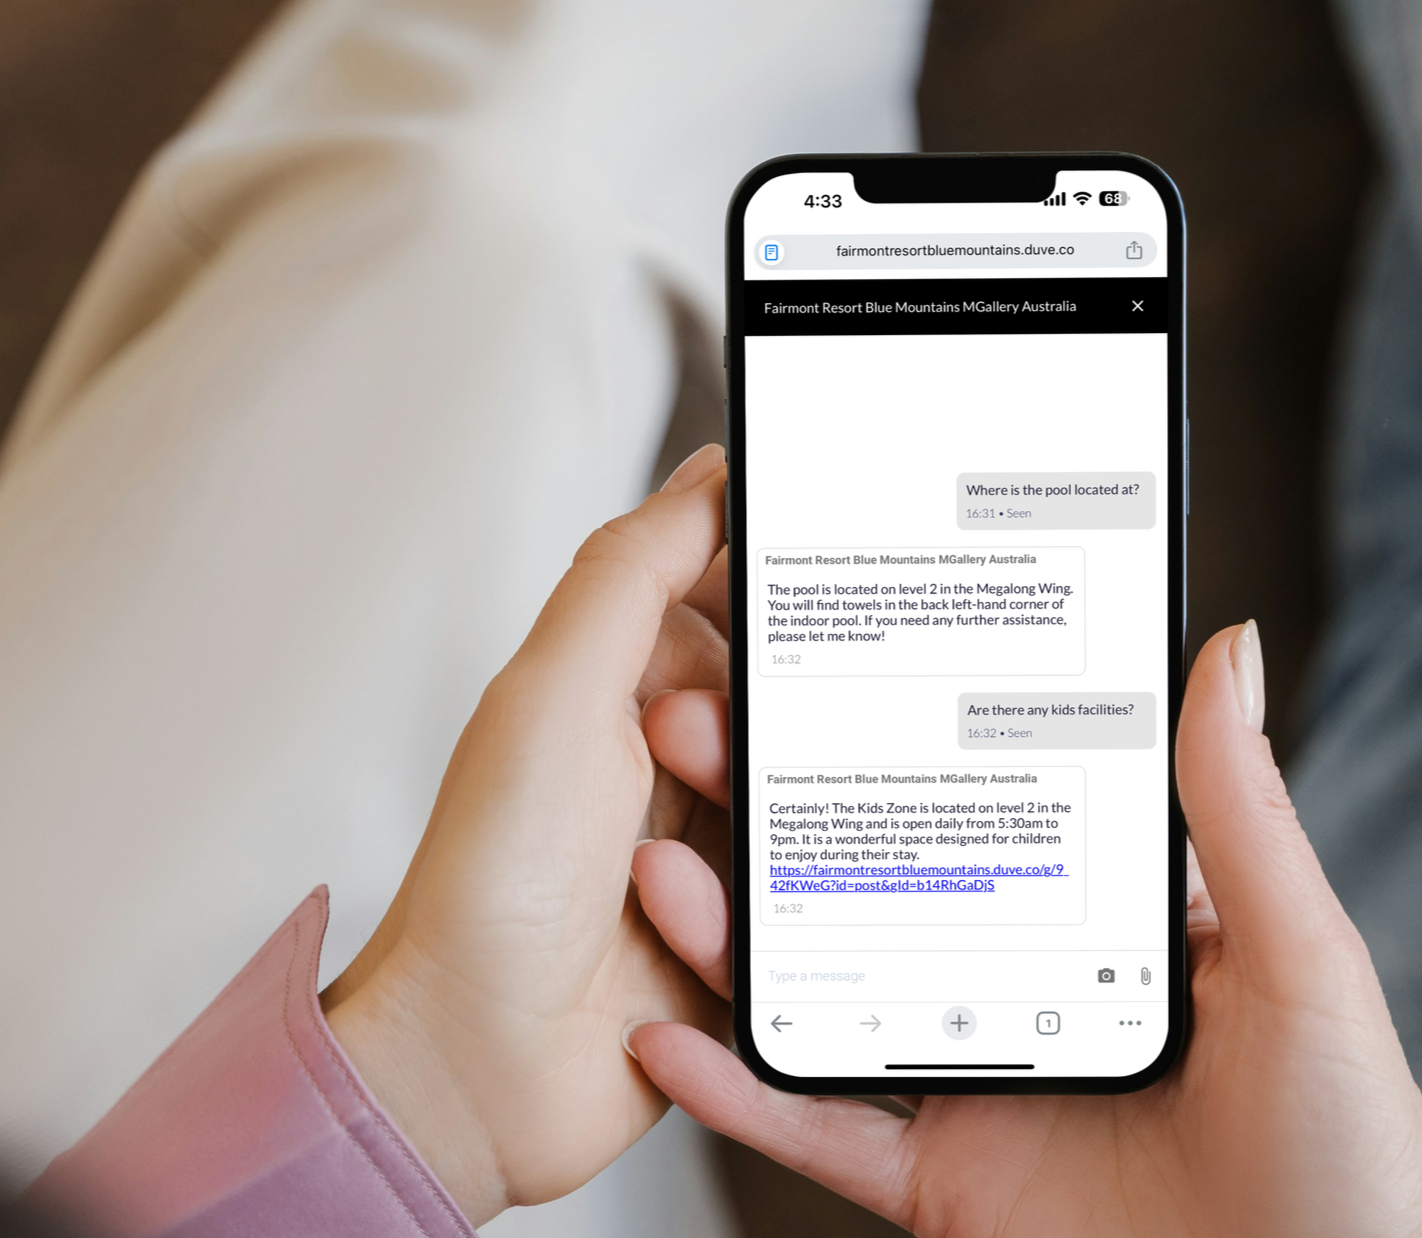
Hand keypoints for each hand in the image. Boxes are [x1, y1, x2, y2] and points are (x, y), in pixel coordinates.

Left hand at [319, 445, 732, 1225]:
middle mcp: (672, 761)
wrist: (476, 1070)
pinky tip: (672, 935)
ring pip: (810, 805)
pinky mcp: (745, 934)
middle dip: (765, 733)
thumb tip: (712, 471)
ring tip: (657, 869)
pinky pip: (806, 902)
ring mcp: (712, 851)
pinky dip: (744, 920)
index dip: (774, 591)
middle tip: (697, 756)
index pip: (734, 598)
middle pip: (790, 705)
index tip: (825, 585)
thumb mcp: (557, 695)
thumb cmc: (492, 881)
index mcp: (622, 684)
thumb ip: (633, 570)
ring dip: (744, 840)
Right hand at [627, 622, 1421, 1237]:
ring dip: (731, 936)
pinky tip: (668, 1038)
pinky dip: (742, 1093)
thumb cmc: (1356, 1131)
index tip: (804, 661)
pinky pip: (825, 1136)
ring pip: (823, 996)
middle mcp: (1019, 985)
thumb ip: (1240, 813)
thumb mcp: (1300, 952)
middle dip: (773, 812)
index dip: (880, 733)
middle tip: (696, 731)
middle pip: (870, 886)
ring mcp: (976, 1084)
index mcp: (1094, 914)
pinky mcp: (948, 1183)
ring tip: (661, 868)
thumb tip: (1223, 648)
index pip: (968, 802)